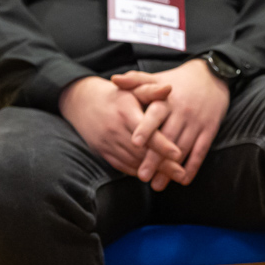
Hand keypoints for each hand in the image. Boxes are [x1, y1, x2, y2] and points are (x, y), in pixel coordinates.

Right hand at [58, 76, 184, 180]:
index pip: (146, 133)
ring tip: (173, 177)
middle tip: (181, 174)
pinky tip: (154, 175)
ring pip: (133, 161)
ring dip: (153, 171)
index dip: (162, 144)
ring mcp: (108, 143)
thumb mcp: (133, 89)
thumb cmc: (117, 95)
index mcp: (125, 113)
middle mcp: (115, 130)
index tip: (178, 154)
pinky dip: (138, 171)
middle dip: (163, 165)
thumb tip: (169, 88)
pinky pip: (122, 166)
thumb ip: (151, 90)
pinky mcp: (103, 152)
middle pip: (142, 152)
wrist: (83, 103)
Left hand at [111, 59, 229, 189]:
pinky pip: (201, 150)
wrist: (212, 75)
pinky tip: (184, 179)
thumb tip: (114, 79)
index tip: (135, 143)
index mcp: (167, 99)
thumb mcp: (157, 78)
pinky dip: (193, 166)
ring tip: (157, 184)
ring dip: (171, 168)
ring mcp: (197, 122)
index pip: (155, 115)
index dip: (146, 129)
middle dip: (155, 158)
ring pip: (183, 148)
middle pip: (168, 138)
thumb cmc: (178, 81)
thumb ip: (135, 81)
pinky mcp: (210, 129)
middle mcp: (183, 111)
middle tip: (143, 176)